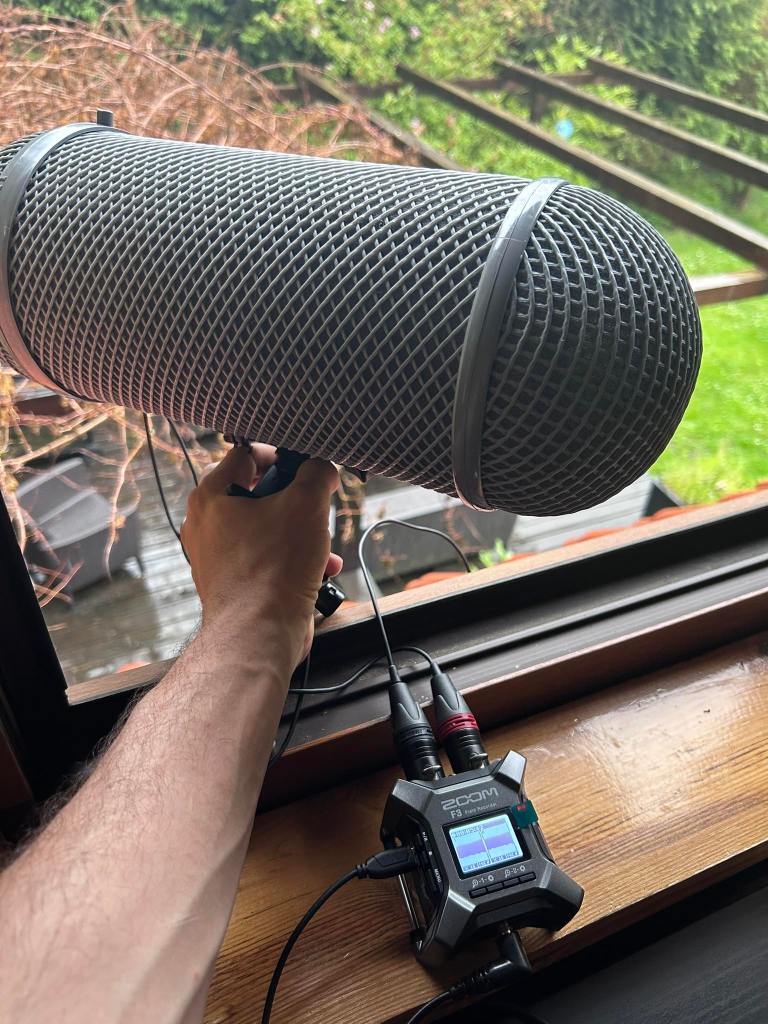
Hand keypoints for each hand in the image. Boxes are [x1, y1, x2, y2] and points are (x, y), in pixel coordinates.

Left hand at [181, 444, 341, 673]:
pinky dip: (290, 557)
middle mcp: (205, 523)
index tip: (307, 465)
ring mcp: (215, 554)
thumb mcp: (307, 505)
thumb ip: (316, 473)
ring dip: (300, 531)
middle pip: (258, 492)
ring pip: (265, 527)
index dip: (283, 454)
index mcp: (211, 495)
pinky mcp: (229, 581)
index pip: (247, 453)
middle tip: (316, 506)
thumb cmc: (275, 569)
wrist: (259, 633)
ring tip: (323, 545)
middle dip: (296, 499)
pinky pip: (264, 556)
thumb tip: (321, 466)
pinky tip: (320, 569)